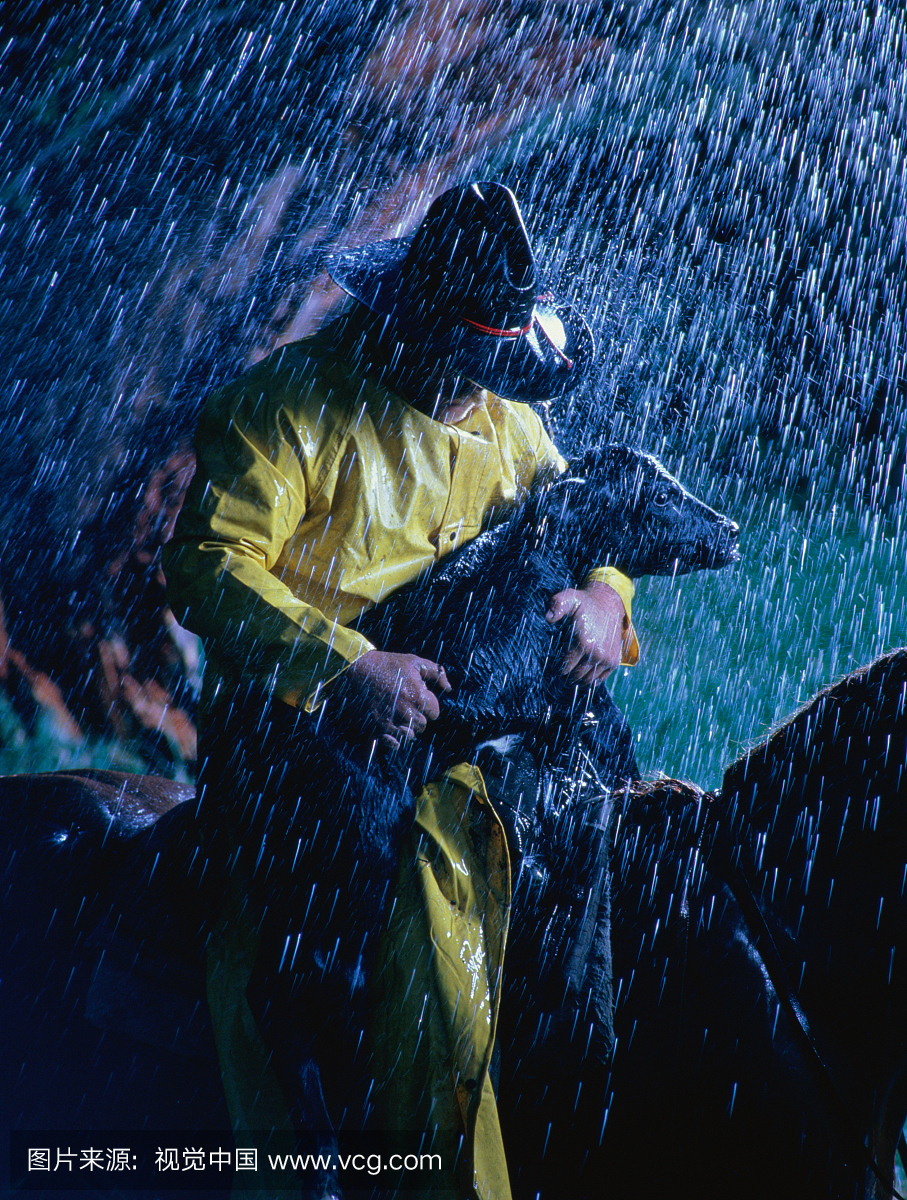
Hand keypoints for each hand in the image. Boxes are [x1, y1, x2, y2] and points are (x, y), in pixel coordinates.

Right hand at [330, 650, 450, 746]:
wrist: (358, 668)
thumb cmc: (389, 664)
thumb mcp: (415, 662)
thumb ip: (437, 673)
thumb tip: (448, 689)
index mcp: (417, 694)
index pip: (434, 713)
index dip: (429, 706)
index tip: (422, 699)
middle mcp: (405, 709)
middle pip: (422, 725)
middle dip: (419, 717)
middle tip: (410, 708)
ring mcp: (390, 718)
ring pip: (409, 735)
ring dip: (408, 728)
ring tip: (401, 717)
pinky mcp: (376, 724)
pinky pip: (391, 742)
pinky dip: (395, 740)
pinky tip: (395, 733)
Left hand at [546, 582, 627, 685]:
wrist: (609, 604)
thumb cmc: (585, 603)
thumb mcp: (569, 599)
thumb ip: (557, 605)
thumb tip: (548, 617)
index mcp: (583, 643)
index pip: (565, 667)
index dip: (557, 668)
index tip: (553, 667)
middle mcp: (597, 654)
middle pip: (576, 675)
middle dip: (567, 676)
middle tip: (560, 673)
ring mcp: (607, 659)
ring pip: (588, 680)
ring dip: (578, 680)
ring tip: (571, 676)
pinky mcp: (614, 661)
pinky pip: (600, 679)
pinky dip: (591, 680)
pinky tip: (583, 676)